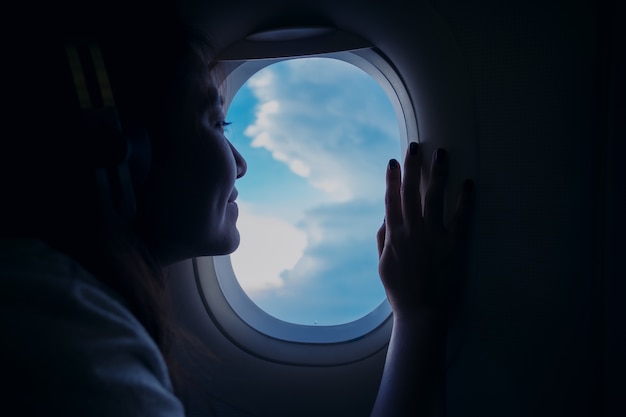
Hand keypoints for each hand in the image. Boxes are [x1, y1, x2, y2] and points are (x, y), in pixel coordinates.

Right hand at [377, 142, 474, 322]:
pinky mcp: (453, 245)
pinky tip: (468, 183)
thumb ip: (383, 238)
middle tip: (415, 146)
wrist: (421, 312)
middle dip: (412, 166)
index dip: (392, 178)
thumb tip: (386, 216)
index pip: (391, 199)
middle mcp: (412, 230)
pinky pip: (461, 217)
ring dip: (438, 173)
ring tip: (442, 154)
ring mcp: (434, 236)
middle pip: (411, 191)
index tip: (393, 161)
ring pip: (435, 197)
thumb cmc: (400, 291)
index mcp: (394, 234)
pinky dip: (465, 199)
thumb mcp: (383, 264)